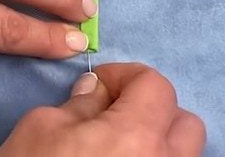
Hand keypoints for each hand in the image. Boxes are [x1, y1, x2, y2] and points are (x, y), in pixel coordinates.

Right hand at [0, 63, 205, 156]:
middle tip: (111, 115)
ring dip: (153, 142)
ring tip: (112, 149)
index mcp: (136, 135)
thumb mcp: (40, 128)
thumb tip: (96, 91)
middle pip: (184, 122)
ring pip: (180, 156)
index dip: (124, 75)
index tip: (97, 86)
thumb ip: (78, 103)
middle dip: (150, 109)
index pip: (155, 85)